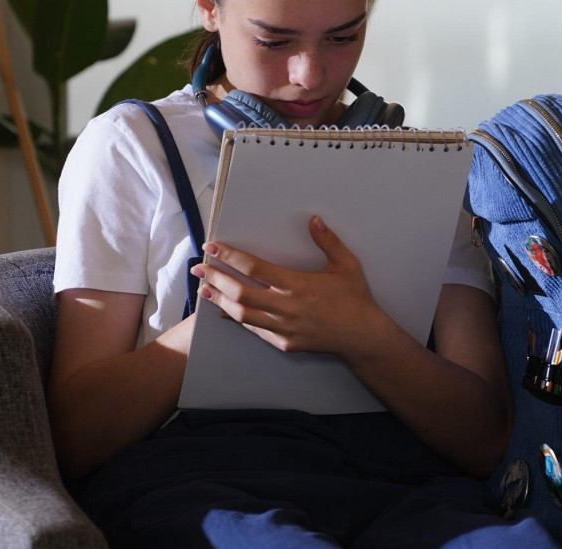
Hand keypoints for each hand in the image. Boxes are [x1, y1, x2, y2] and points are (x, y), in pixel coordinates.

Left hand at [190, 216, 391, 358]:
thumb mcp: (347, 265)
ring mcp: (284, 328)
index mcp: (298, 285)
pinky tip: (224, 311)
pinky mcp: (284, 342)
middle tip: (198, 267)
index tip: (213, 247)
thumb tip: (314, 219)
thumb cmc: (355, 298)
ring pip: (242, 314)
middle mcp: (287, 307)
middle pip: (240, 292)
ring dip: (219, 300)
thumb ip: (329, 241)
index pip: (255, 268)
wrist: (362, 337)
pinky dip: (236, 319)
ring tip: (203, 288)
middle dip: (215, 278)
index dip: (230, 257)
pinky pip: (254, 330)